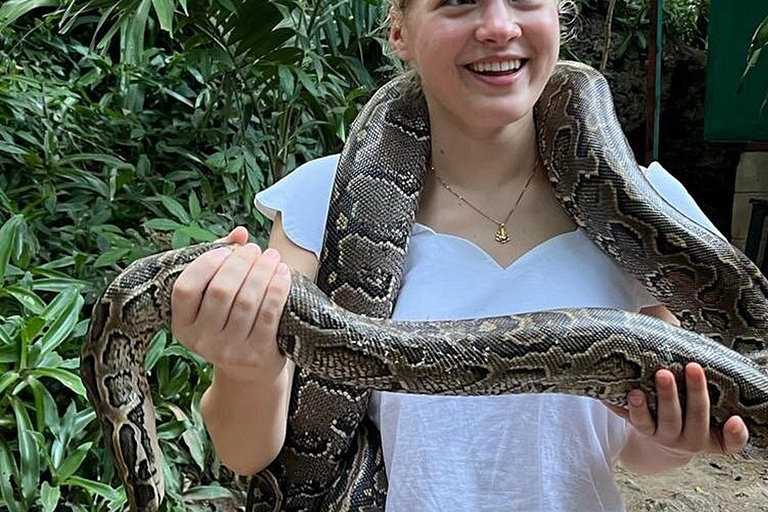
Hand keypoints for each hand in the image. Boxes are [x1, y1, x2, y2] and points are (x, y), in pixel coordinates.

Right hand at [171, 226, 291, 383]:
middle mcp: (201, 340)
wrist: (248, 373)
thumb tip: (240, 233)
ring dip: (263, 272)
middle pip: (221, 290)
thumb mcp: (215, 301)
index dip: (206, 264)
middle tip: (256, 250)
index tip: (226, 250)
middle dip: (242, 263)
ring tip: (272, 258)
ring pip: (248, 301)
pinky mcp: (256, 355)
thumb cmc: (230, 324)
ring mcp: (229, 350)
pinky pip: (268, 315)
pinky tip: (284, 275)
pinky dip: (277, 290)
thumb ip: (222, 264)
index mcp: (182, 324)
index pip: (185, 288)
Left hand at [612, 363, 748, 467]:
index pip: (727, 440)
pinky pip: (625, 419)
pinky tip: (606, 396)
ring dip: (642, 407)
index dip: (734, 433)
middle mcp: (684, 438)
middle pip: (686, 418)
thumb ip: (705, 392)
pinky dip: (616, 407)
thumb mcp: (706, 415)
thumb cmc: (690, 419)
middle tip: (682, 369)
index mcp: (707, 436)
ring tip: (636, 392)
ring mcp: (658, 435)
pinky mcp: (637, 429)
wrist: (664, 445)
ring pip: (649, 423)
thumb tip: (687, 342)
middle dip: (685, 393)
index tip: (735, 419)